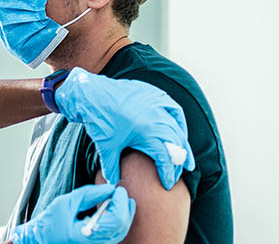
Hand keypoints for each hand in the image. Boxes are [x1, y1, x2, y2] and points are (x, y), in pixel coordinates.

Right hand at [10, 184, 135, 243]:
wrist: (42, 238)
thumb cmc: (50, 221)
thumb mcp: (68, 202)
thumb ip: (90, 194)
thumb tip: (110, 188)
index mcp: (86, 235)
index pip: (115, 221)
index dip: (120, 203)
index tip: (118, 190)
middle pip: (121, 227)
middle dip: (124, 206)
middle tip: (120, 191)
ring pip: (121, 231)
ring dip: (124, 213)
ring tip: (119, 198)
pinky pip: (115, 234)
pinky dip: (119, 220)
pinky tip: (115, 208)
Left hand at [55, 67, 195, 188]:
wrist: (91, 93)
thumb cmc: (99, 120)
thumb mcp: (106, 148)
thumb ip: (111, 169)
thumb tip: (113, 185)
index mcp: (147, 131)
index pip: (165, 157)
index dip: (168, 173)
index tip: (168, 185)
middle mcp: (157, 117)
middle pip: (175, 144)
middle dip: (177, 163)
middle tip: (177, 175)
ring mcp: (157, 103)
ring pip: (178, 128)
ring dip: (183, 145)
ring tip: (187, 161)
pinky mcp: (154, 94)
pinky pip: (174, 109)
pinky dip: (179, 123)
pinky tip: (180, 132)